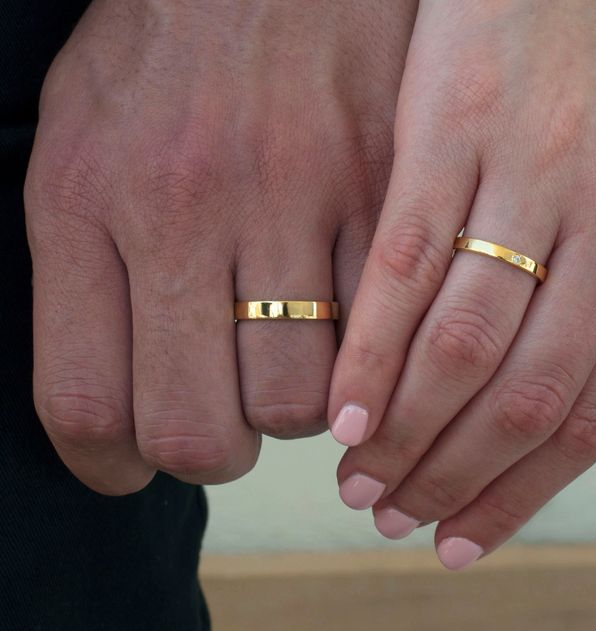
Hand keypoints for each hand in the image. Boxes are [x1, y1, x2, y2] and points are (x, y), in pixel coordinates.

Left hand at [25, 0, 416, 494]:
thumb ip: (85, 280)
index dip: (114, 467)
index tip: (136, 466)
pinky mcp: (375, 192)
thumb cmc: (163, 57)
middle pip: (198, 430)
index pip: (84, 407)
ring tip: (293, 367)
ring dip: (296, 412)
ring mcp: (287, 200)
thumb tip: (121, 403)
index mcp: (85, 202)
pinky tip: (349, 328)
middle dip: (216, 452)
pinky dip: (362, 355)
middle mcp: (182, 209)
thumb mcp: (78, 150)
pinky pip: (376, 334)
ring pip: (300, 401)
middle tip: (228, 421)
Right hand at [329, 0, 595, 567]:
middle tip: (390, 519)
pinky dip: (371, 352)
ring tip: (358, 482)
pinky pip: (406, 269)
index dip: (514, 496)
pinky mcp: (452, 127)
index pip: (587, 418)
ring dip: (404, 432)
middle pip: (522, 398)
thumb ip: (589, 307)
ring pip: (462, 346)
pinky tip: (342, 409)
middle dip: (450, 478)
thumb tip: (507, 417)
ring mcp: (535, 172)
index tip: (455, 541)